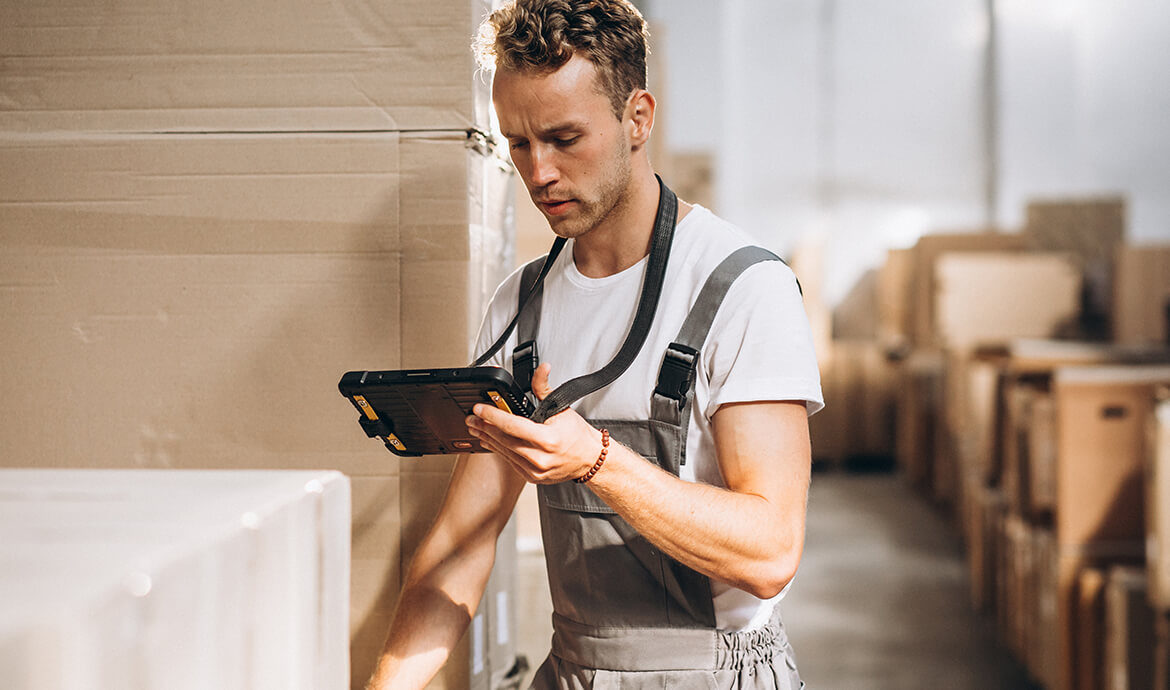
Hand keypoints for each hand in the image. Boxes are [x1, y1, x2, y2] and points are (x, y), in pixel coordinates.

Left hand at [466, 363, 603, 483]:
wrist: (589, 459)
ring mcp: (535, 471)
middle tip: (471, 418)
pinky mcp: (532, 478)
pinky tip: (490, 441)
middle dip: (484, 427)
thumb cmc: (576, 435)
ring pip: (504, 452)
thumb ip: (544, 388)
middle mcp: (540, 458)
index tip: (479, 409)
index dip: (493, 416)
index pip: (512, 426)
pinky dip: (499, 450)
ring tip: (475, 428)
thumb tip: (542, 368)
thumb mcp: (561, 407)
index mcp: (548, 440)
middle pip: (504, 440)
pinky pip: (510, 462)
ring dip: (487, 438)